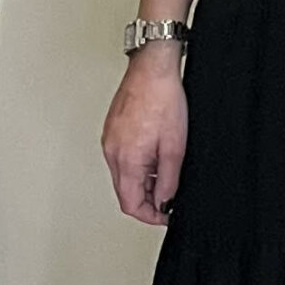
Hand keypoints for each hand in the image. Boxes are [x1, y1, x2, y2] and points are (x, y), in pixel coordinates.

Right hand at [102, 49, 188, 225]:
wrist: (153, 68)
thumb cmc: (163, 98)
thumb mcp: (175, 149)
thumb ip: (168, 182)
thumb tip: (164, 203)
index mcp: (126, 159)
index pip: (131, 205)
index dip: (150, 216)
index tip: (165, 215)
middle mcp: (112, 152)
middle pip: (124, 194)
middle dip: (147, 201)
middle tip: (168, 198)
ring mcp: (109, 141)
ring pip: (123, 178)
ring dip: (142, 184)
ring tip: (163, 174)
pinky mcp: (112, 132)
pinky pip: (121, 160)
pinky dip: (137, 167)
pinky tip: (153, 158)